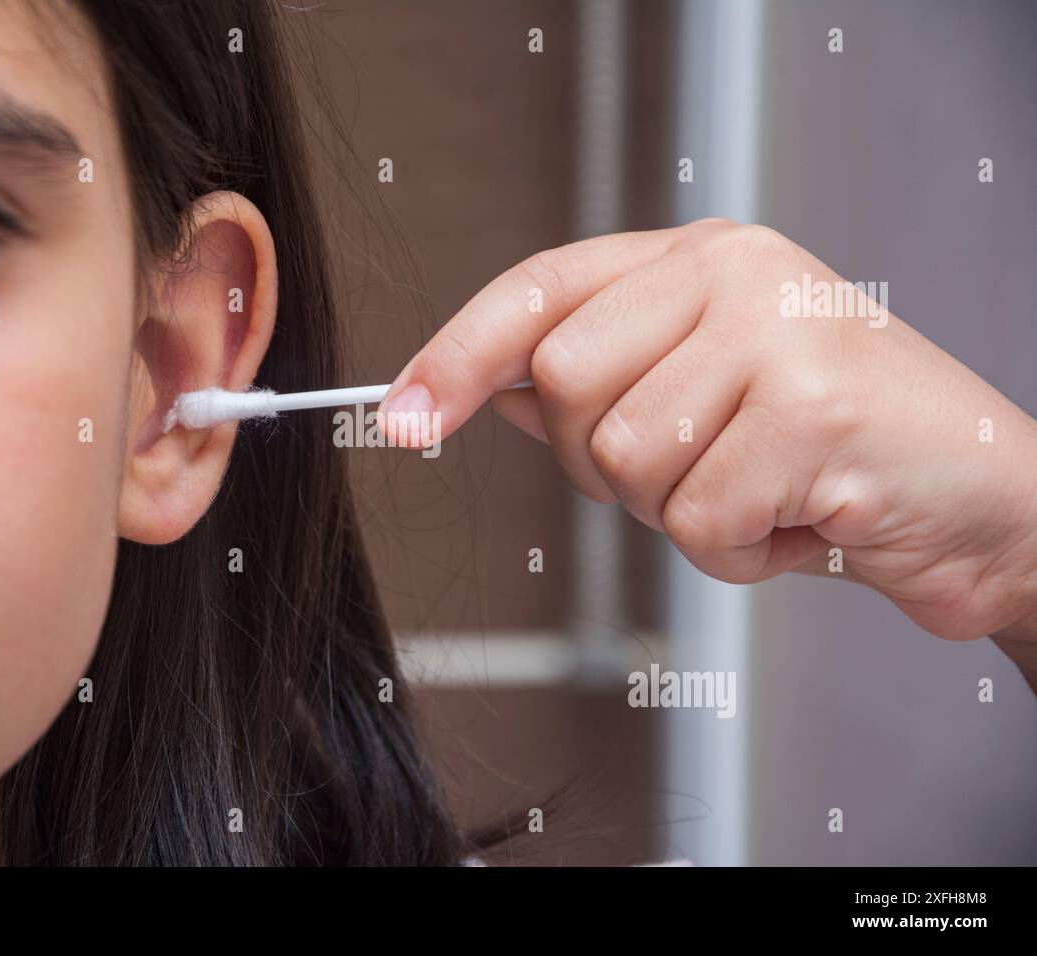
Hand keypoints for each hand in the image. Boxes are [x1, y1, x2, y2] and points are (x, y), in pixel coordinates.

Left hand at [378, 219, 1036, 643]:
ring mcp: (777, 330)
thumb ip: (601, 382)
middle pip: (563, 385)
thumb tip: (480, 390)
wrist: (990, 503)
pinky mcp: (813, 407)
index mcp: (698, 259)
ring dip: (684, 513)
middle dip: (612, 465)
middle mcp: (734, 273)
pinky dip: (739, 552)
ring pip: (625, 458)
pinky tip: (801, 522)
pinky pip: (697, 517)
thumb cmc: (838, 454)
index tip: (399, 417)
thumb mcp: (710, 397)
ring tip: (764, 494)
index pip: (537, 291)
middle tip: (701, 471)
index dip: (455, 356)